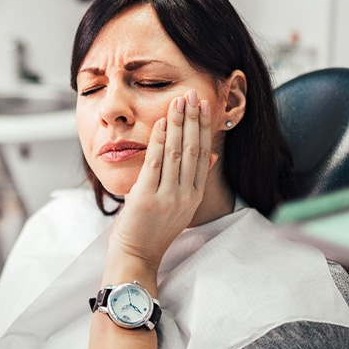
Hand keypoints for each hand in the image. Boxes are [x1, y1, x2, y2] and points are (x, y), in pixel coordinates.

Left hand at [108, 89, 214, 271]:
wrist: (136, 254)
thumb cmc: (152, 229)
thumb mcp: (180, 205)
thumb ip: (194, 180)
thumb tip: (212, 155)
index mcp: (194, 195)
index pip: (204, 154)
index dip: (204, 128)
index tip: (204, 106)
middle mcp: (185, 195)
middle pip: (194, 150)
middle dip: (193, 119)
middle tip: (193, 94)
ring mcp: (168, 197)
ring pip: (177, 153)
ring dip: (178, 124)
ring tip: (179, 101)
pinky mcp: (148, 198)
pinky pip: (156, 164)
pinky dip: (159, 141)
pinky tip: (162, 123)